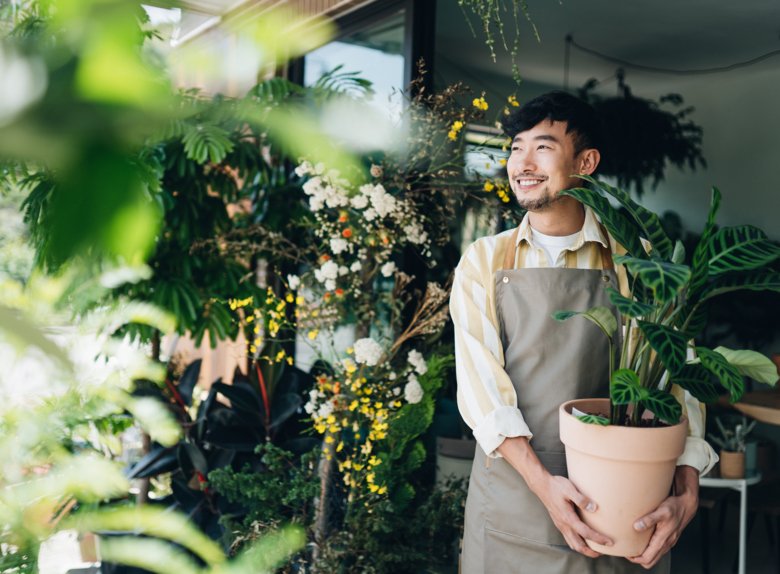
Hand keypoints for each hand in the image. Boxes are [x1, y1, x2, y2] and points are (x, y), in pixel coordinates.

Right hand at [496, 436, 612, 557]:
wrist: (541, 485)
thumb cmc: (556, 486)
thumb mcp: (569, 489)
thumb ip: (581, 499)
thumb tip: (594, 508)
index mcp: (567, 518)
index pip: (585, 533)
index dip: (598, 539)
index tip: (609, 542)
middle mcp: (563, 524)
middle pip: (578, 545)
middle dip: (591, 551)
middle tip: (603, 552)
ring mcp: (560, 525)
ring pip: (572, 544)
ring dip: (584, 549)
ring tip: (594, 549)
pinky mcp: (559, 522)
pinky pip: (569, 538)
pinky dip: (577, 543)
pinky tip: (582, 539)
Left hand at [627, 465, 698, 568]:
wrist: (687, 504)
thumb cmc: (675, 507)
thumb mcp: (662, 511)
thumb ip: (649, 519)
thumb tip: (636, 527)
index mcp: (663, 539)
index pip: (648, 558)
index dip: (635, 559)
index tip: (626, 553)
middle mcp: (666, 543)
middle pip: (651, 561)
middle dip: (638, 559)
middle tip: (628, 551)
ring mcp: (668, 541)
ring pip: (655, 556)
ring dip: (644, 554)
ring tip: (634, 545)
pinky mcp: (669, 537)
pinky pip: (658, 549)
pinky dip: (650, 548)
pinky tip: (644, 539)